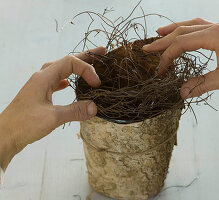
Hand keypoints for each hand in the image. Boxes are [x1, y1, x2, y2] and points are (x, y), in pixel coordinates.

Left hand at [0, 47, 104, 169]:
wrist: (4, 136)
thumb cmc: (23, 125)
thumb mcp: (53, 118)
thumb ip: (75, 111)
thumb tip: (95, 107)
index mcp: (44, 78)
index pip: (70, 63)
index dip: (86, 70)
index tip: (96, 84)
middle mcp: (41, 77)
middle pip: (66, 61)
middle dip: (85, 56)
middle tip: (102, 52)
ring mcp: (39, 85)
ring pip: (61, 70)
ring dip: (76, 67)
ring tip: (88, 66)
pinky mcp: (39, 94)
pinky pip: (55, 81)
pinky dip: (66, 80)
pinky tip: (69, 85)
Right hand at [142, 18, 218, 98]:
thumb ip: (200, 84)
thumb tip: (180, 94)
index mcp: (216, 36)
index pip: (182, 43)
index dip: (167, 56)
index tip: (159, 70)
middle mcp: (217, 27)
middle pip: (183, 31)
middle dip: (163, 40)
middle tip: (147, 48)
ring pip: (191, 25)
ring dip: (174, 29)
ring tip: (159, 33)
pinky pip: (201, 26)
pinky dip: (187, 30)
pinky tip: (182, 33)